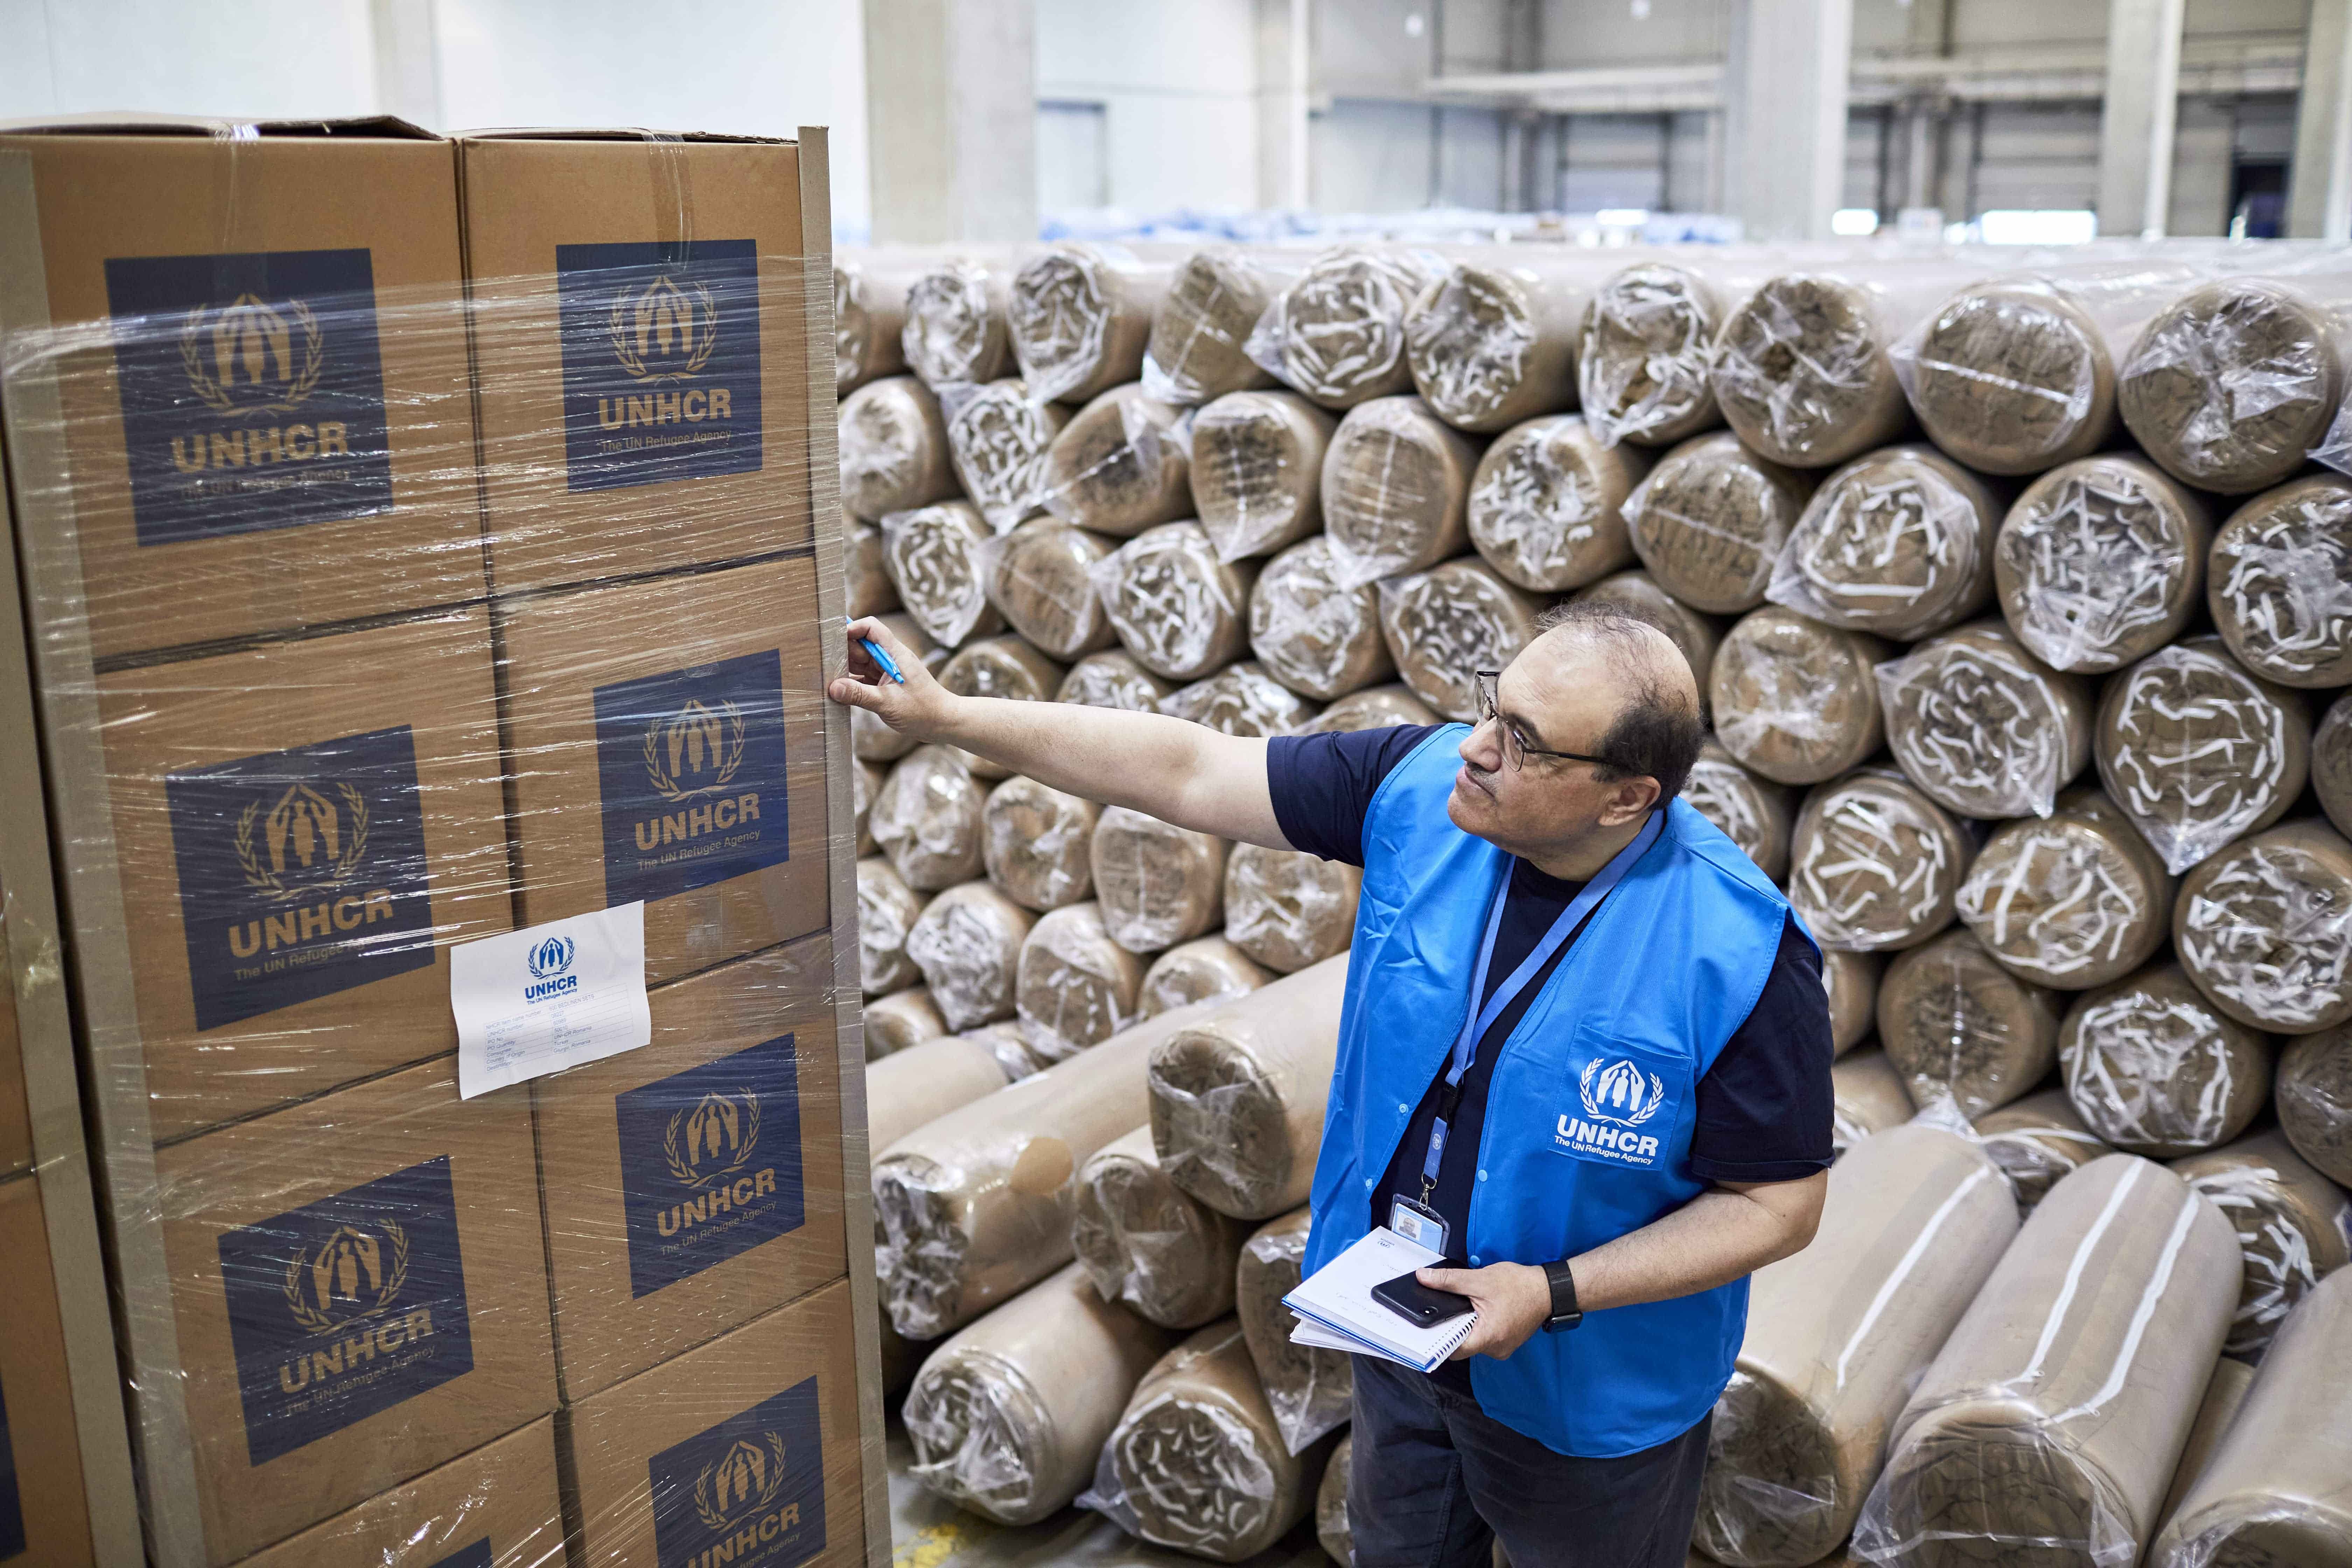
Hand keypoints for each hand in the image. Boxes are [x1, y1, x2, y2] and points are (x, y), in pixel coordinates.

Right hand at [828, 617, 956, 743]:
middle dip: (843, 651)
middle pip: (861, 645)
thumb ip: (860, 695)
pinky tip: (837, 691)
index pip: (872, 628)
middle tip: (822, 662)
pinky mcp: (884, 686)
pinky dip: (851, 683)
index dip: (853, 628)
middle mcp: (890, 659)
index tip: (834, 639)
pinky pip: (862, 679)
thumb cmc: (923, 711)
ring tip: (824, 676)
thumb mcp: (888, 703)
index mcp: (895, 654)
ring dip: (844, 669)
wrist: (943, 724)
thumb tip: (833, 687)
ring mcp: (887, 672)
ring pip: (859, 663)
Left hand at [1417, 1261, 1553, 1361]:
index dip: (1438, 1338)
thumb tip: (1423, 1278)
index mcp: (1488, 1337)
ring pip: (1473, 1341)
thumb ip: (1449, 1281)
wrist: (1547, 1290)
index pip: (1452, 1349)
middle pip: (1462, 1345)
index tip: (1427, 1327)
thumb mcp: (1479, 1279)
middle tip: (1450, 1307)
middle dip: (1454, 1326)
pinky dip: (1479, 1325)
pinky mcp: (1506, 1342)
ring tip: (1470, 1305)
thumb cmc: (1518, 1285)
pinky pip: (1485, 1338)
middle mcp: (1495, 1349)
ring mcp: (1502, 1348)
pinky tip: (1481, 1309)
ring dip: (1468, 1324)